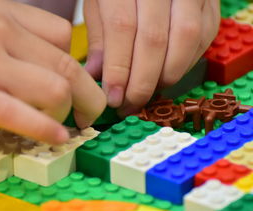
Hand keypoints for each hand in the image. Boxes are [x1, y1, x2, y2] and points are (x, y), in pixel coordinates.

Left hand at [84, 0, 219, 114]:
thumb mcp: (98, 2)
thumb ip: (99, 36)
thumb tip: (97, 76)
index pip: (122, 29)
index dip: (118, 69)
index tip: (112, 97)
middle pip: (154, 39)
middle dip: (141, 82)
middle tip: (129, 104)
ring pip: (185, 40)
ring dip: (165, 76)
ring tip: (146, 94)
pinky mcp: (209, 2)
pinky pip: (203, 37)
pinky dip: (185, 64)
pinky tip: (166, 76)